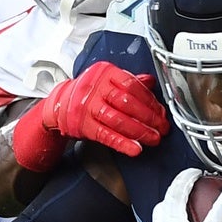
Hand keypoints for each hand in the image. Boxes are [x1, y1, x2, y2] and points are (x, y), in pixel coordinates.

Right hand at [11, 62, 168, 171]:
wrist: (59, 103)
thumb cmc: (88, 91)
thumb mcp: (108, 79)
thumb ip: (129, 81)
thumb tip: (151, 82)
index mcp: (105, 72)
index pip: (132, 85)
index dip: (150, 101)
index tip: (161, 112)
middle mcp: (95, 87)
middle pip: (127, 103)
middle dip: (149, 118)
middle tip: (162, 128)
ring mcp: (87, 107)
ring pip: (118, 120)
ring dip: (139, 132)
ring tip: (153, 139)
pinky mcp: (83, 125)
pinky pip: (106, 135)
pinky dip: (122, 143)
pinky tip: (134, 148)